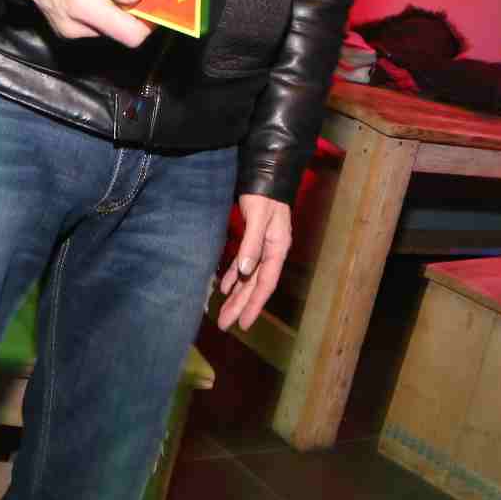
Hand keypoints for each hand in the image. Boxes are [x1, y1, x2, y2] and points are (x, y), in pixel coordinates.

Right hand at [5, 0, 150, 46]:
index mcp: (84, 10)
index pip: (132, 36)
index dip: (151, 21)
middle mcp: (75, 27)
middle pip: (121, 31)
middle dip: (133, 9)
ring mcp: (65, 26)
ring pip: (106, 25)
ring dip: (117, 5)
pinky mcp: (60, 20)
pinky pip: (91, 19)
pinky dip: (101, 3)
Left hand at [216, 194, 291, 331]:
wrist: (266, 175)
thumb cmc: (263, 195)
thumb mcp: (258, 217)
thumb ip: (252, 244)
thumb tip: (246, 273)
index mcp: (277, 249)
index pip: (266, 283)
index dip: (255, 305)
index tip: (244, 323)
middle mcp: (271, 252)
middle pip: (255, 285)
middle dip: (240, 305)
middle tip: (224, 324)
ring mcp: (262, 247)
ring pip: (248, 277)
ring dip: (236, 295)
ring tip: (223, 314)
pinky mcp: (252, 240)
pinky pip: (243, 264)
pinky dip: (234, 276)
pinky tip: (225, 288)